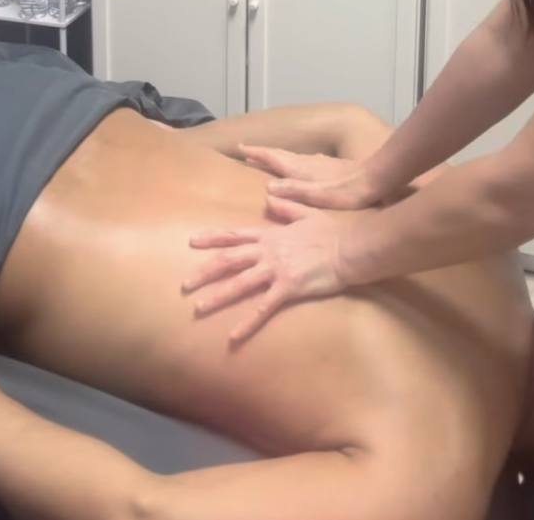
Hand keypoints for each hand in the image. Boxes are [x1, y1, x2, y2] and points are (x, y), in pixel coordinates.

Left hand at [183, 198, 356, 342]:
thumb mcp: (306, 212)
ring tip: (197, 308)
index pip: (235, 236)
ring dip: (217, 296)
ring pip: (240, 283)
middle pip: (229, 260)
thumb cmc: (331, 230)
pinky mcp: (289, 288)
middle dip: (205, 272)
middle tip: (183, 284)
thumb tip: (269, 197)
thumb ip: (286, 206)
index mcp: (271, 235)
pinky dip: (246, 323)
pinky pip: (263, 308)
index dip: (212, 238)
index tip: (191, 241)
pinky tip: (232, 337)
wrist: (350, 247)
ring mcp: (277, 270)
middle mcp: (268, 251)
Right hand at [239, 144, 378, 210]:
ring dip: (277, 157)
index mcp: (303, 169)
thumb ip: (295, 191)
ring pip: (292, 157)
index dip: (257, 153)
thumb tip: (268, 189)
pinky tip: (301, 165)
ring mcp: (320, 162)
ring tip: (267, 158)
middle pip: (281, 155)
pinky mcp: (330, 166)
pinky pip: (304, 160)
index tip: (240, 148)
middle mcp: (309, 162)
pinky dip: (293, 161)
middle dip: (263, 153)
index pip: (274, 158)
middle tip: (247, 151)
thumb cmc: (349, 191)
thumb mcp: (320, 196)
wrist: (377, 177)